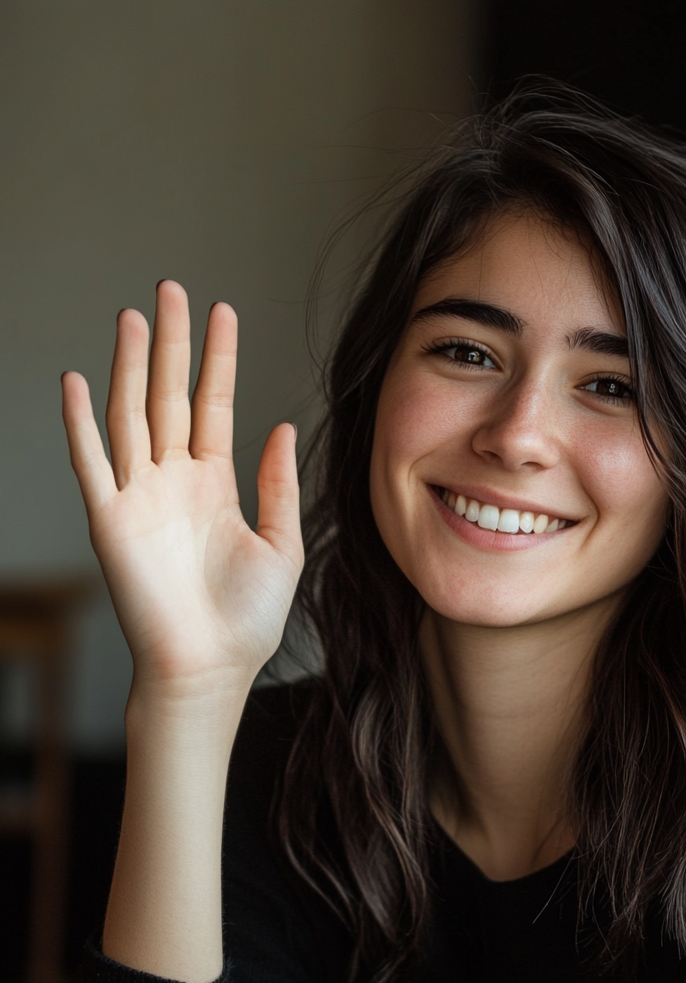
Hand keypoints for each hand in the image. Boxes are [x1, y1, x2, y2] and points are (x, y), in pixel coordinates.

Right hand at [62, 280, 302, 714]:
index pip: (214, 405)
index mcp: (216, 484)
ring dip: (131, 366)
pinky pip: (91, 464)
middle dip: (172, 344)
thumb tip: (284, 426)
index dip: (217, 359)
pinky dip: (81, 424)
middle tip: (172, 290)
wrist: (211, 667)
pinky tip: (79, 381)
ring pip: (131, 415)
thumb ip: (278, 483)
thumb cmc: (248, 616)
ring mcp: (140, 497)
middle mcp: (175, 481)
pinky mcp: (111, 522)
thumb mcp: (282, 542)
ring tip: (135, 316)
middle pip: (170, 396)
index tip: (221, 312)